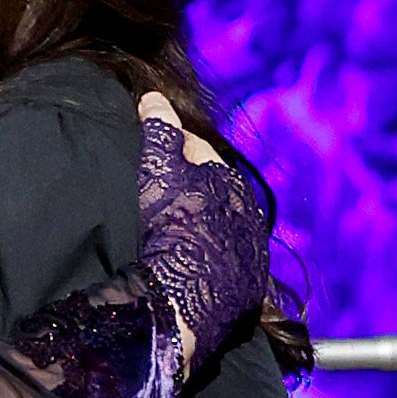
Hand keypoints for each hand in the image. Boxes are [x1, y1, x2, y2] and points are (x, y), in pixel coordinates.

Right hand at [133, 99, 269, 372]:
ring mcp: (249, 254)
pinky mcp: (246, 291)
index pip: (197, 151)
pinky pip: (224, 265)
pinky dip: (206, 260)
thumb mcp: (158, 170)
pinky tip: (185, 268)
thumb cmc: (170, 226)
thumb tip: (154, 97)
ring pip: (219, 228)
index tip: (147, 153)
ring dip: (198, 226)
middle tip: (155, 196)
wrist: (184, 300)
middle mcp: (248, 214)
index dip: (170, 148)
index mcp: (228, 179)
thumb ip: (159, 130)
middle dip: (188, 187)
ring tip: (168, 236)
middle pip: (211, 191)